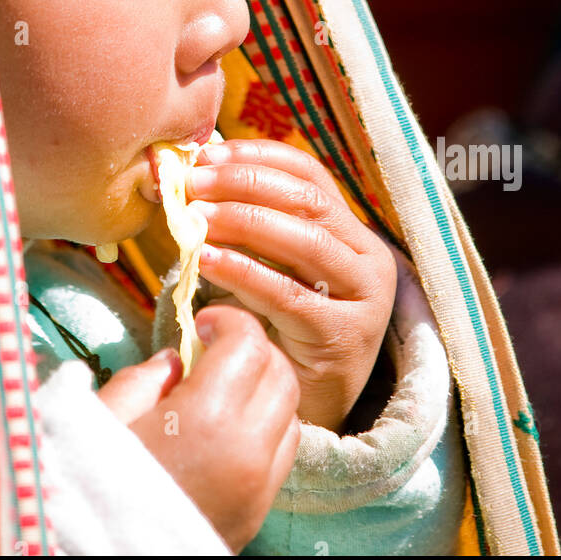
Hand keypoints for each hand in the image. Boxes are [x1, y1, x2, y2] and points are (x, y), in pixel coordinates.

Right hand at [97, 305, 300, 552]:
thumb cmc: (90, 488)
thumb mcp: (102, 418)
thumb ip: (143, 379)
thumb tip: (175, 361)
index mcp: (208, 418)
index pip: (249, 344)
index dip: (229, 320)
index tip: (203, 323)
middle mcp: (247, 451)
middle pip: (281, 374)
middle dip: (254, 348)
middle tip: (217, 346)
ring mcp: (258, 486)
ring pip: (291, 414)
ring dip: (266, 389)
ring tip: (226, 386)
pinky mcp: (256, 513)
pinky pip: (283, 455)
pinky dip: (268, 428)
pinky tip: (229, 427)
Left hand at [189, 136, 397, 431]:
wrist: (302, 406)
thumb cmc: (276, 328)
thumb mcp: (268, 266)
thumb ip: (245, 223)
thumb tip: (193, 172)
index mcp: (351, 230)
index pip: (309, 175)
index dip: (258, 157)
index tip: (210, 153)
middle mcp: (367, 256)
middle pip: (307, 201)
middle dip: (244, 184)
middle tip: (193, 183)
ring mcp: (364, 296)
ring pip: (304, 241)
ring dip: (242, 222)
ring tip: (195, 219)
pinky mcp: (346, 335)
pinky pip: (290, 294)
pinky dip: (244, 272)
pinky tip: (207, 262)